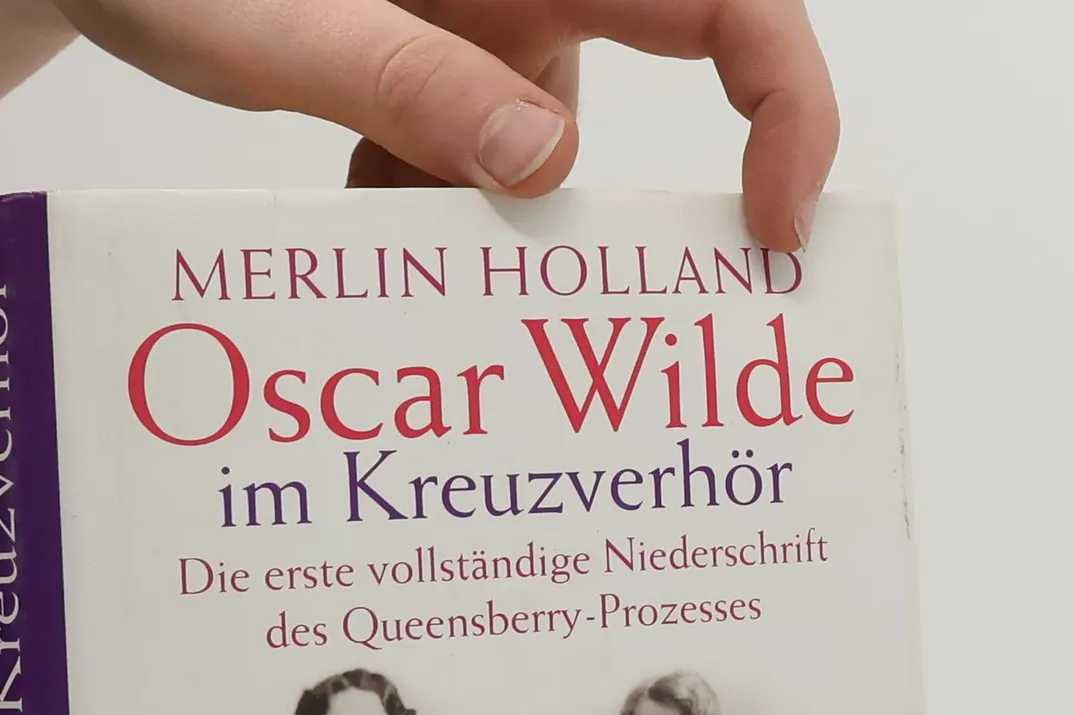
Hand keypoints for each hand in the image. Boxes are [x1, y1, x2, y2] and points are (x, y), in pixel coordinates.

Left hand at [64, 0, 836, 249]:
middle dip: (610, 218)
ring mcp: (477, 31)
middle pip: (640, 105)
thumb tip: (545, 170)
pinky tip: (361, 222)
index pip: (727, 4)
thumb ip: (411, 84)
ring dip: (487, 235)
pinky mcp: (429, 70)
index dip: (789, 107)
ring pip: (537, 160)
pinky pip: (466, 161)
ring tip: (412, 274)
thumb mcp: (284, 24)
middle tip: (585, 323)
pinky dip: (424, 213)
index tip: (774, 227)